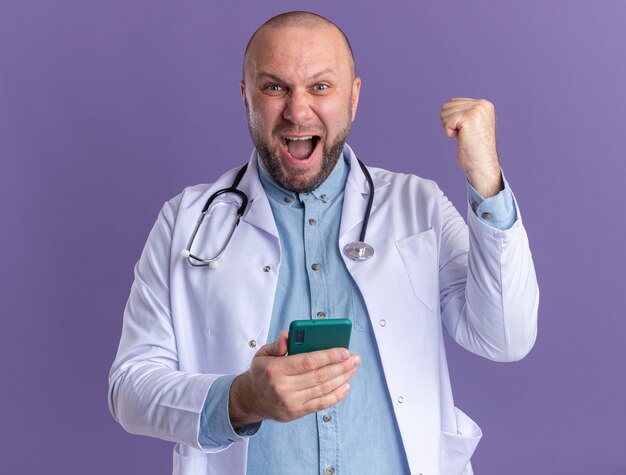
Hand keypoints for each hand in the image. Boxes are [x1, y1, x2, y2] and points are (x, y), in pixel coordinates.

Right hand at [228, 331, 360, 427]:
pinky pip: (321, 404)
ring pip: (323, 390)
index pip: (308, 361)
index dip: (329, 356)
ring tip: (353, 369)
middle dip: (341, 366)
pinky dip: (336, 396)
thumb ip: (278, 344)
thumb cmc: (261, 372)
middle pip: (320, 376)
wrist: (249, 399)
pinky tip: (346, 386)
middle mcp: (283, 387)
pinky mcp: (296, 413)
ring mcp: (290, 402)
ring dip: (342, 379)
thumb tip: (288, 336)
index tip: (345, 350)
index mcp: (276, 369)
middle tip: (355, 359)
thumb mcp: (263, 353)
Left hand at [440, 98, 502, 197]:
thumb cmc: (474, 149)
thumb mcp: (471, 124)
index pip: (453, 102)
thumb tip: (446, 106)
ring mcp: (477, 109)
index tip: (466, 131)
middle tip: (464, 135)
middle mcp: (482, 104)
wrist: (482, 165)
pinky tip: (461, 138)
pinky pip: (446, 122)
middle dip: (450, 123)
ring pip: (444, 113)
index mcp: (484, 104)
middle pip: (446, 106)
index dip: (452, 120)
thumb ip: (463, 112)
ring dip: (450, 128)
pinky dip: (449, 133)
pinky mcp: (469, 117)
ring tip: (464, 136)